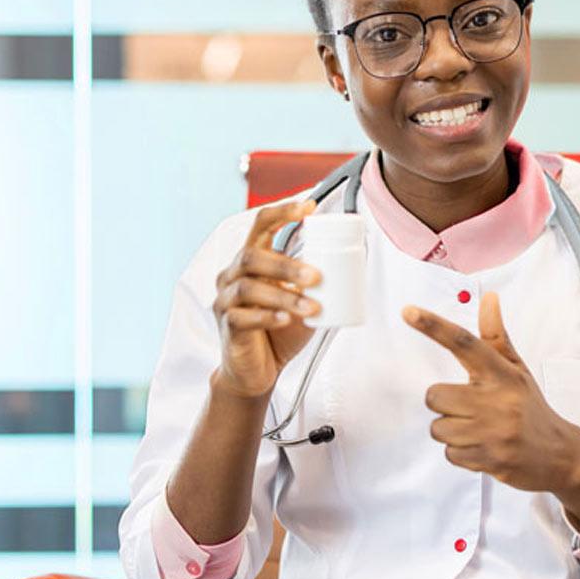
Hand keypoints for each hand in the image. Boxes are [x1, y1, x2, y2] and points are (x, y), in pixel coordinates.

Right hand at [211, 199, 322, 398]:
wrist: (258, 370)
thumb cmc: (279, 332)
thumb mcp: (302, 300)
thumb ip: (315, 282)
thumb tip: (353, 262)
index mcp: (251, 261)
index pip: (260, 225)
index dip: (282, 212)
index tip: (308, 208)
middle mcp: (233, 275)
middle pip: (252, 256)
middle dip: (286, 264)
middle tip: (316, 277)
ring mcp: (225, 300)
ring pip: (248, 287)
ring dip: (284, 295)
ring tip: (312, 306)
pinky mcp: (226, 326)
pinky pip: (242, 317)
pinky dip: (267, 317)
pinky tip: (287, 320)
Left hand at [405, 292, 579, 533]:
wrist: (559, 454)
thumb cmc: (530, 407)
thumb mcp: (516, 369)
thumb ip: (496, 336)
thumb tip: (488, 298)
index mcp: (502, 373)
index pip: (463, 342)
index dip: (434, 326)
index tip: (409, 312)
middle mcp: (497, 399)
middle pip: (435, 396)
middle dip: (445, 404)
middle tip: (469, 407)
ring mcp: (493, 431)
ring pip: (439, 428)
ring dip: (453, 431)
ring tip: (479, 430)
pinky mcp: (490, 459)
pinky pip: (450, 454)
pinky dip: (461, 453)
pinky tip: (483, 447)